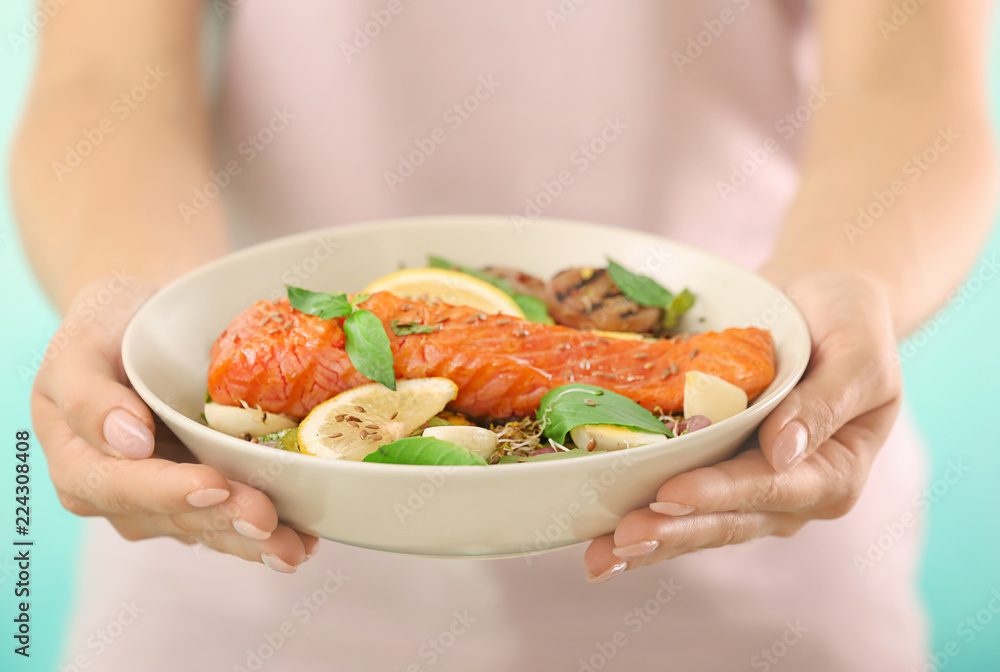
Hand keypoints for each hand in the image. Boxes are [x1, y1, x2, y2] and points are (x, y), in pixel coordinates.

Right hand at [32, 277, 316, 572]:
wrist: (143, 320)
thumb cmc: (108, 327)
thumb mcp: (80, 345)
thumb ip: (88, 395)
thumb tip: (128, 442)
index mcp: (79, 462)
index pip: (119, 486)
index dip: (166, 490)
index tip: (212, 482)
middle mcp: (120, 493)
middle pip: (172, 517)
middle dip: (223, 520)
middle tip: (266, 520)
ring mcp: (165, 502)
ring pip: (208, 529)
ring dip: (252, 540)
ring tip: (294, 546)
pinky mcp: (205, 498)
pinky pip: (233, 522)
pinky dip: (272, 531)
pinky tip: (306, 538)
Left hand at [582, 270, 902, 582]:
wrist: (824, 305)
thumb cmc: (850, 323)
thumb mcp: (859, 352)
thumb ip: (827, 402)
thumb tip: (784, 450)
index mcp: (834, 473)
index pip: (770, 487)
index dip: (718, 493)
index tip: (669, 494)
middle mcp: (792, 495)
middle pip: (726, 520)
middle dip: (670, 531)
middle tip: (619, 539)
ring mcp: (752, 492)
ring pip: (697, 525)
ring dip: (649, 541)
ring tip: (599, 557)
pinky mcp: (720, 476)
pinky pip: (681, 505)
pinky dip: (645, 519)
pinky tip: (600, 540)